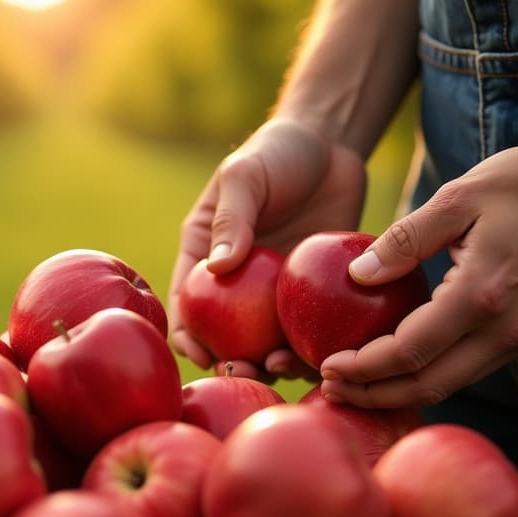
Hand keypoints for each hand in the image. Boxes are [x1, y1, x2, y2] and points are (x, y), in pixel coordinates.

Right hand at [168, 117, 365, 379]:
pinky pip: (311, 330)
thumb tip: (219, 269)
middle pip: (226, 337)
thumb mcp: (245, 177)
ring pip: (269, 343)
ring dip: (275, 364)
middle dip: (233, 363)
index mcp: (205, 258)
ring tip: (287, 366)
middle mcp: (236, 284)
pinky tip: (328, 353)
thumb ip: (232, 219)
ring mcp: (274, 294)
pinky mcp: (312, 294)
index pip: (186, 307)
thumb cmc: (276, 153)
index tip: (204, 357)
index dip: (188, 338)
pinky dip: (317, 347)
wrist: (331, 145)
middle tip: (249, 371)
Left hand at [319, 138, 517, 407]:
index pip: (411, 351)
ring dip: (398, 392)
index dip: (364, 367)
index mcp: (483, 294)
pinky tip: (394, 366)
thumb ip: (404, 239)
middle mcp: (506, 329)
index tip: (327, 367)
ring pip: (449, 385)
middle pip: (428, 386)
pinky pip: (466, 369)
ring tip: (353, 385)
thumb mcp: (456, 196)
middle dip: (374, 394)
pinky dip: (425, 376)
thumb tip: (357, 276)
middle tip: (329, 389)